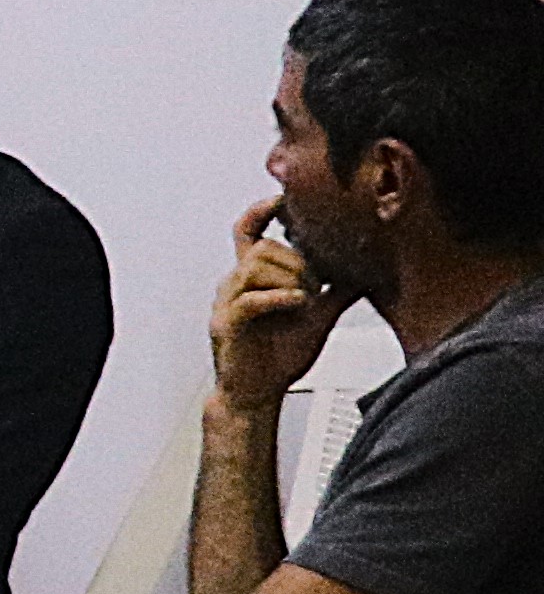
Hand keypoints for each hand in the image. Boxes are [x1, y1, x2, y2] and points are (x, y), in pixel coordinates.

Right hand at [208, 198, 353, 412]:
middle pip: (263, 248)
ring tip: (306, 300)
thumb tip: (367, 272)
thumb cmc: (277, 357)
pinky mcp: (226, 324)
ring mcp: (226, 303)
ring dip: (291, 279)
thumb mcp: (317, 317)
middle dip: (299, 262)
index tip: (284, 199)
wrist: (256, 394)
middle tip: (316, 287)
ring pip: (257, 267)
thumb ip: (336, 292)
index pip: (249, 232)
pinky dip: (281, 298)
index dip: (263, 210)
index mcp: (252, 278)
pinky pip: (252, 298)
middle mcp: (234, 285)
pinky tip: (299, 304)